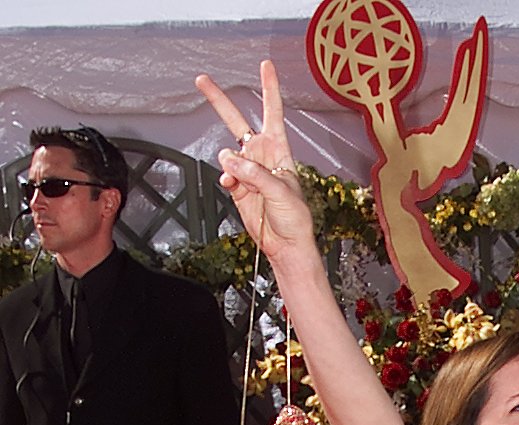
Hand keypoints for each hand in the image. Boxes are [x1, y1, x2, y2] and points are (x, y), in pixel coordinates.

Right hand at [196, 60, 314, 260]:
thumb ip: (255, 174)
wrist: (286, 245)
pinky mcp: (237, 188)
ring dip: (231, 165)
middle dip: (219, 100)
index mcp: (279, 150)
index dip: (269, 88)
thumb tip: (230, 161)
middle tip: (202, 80)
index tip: (265, 65)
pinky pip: (224, 175)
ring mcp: (247, 171)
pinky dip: (226, 179)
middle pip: (237, 120)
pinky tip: (232, 186)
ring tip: (241, 179)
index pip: (272, 111)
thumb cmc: (294, 219)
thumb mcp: (281, 191)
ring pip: (228, 154)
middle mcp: (261, 156)